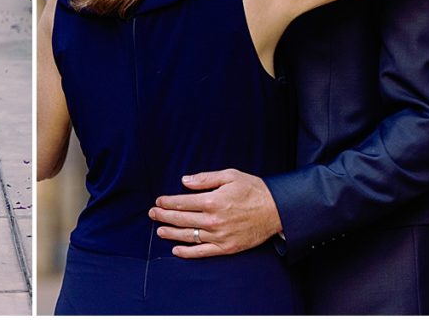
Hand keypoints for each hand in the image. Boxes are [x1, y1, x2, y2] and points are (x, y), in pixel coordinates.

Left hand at [149, 169, 281, 257]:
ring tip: (159, 230)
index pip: (182, 202)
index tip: (158, 201)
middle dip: (164, 216)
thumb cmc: (253, 190)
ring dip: (171, 233)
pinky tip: (176, 250)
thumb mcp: (229, 176)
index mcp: (212, 200)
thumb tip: (184, 181)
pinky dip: (187, 252)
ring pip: (189, 236)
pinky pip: (203, 252)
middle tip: (152, 214)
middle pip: (182, 219)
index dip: (167, 202)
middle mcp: (213, 220)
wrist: (277, 210)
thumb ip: (205, 178)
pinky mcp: (227, 248)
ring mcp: (219, 236)